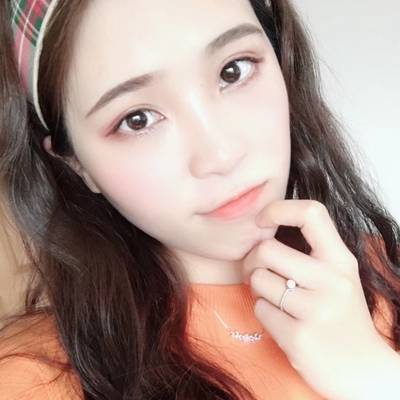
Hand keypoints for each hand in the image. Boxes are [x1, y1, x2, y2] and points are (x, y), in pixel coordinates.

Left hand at [242, 199, 390, 399]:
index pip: (311, 213)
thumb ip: (311, 253)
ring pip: (258, 279)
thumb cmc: (341, 315)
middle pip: (266, 249)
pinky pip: (259, 309)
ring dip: (257, 288)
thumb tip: (263, 228)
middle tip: (255, 271)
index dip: (278, 209)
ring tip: (274, 298)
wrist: (364, 371)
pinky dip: (263, 311)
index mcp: (342, 260)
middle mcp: (332, 281)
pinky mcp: (298, 337)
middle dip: (252, 260)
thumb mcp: (338, 277)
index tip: (261, 221)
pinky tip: (281, 320)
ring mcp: (316, 310)